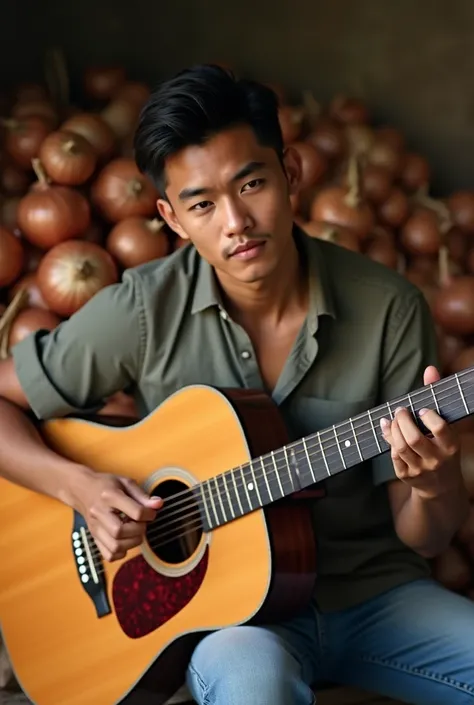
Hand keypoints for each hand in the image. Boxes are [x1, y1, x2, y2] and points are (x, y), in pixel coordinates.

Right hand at [73, 471, 161, 560]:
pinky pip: (109, 555)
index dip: (149, 514)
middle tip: (141, 523)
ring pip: (115, 546)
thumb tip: (159, 504)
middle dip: (138, 530)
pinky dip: (122, 552)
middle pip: (120, 532)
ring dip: (131, 542)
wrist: (82, 490)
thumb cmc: (106, 485)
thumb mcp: (126, 483)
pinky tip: (125, 540)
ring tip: (134, 531)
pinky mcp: (94, 538)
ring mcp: (95, 528)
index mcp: (109, 496)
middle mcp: (99, 513)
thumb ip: (142, 495)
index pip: (135, 512)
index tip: (150, 512)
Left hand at [380, 365, 460, 498]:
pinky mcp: (407, 476)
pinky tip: (388, 430)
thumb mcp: (446, 426)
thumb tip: (430, 369)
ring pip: (401, 447)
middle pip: (414, 438)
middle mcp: (437, 459)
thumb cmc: (443, 446)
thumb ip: (436, 397)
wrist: (441, 485)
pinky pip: (393, 456)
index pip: (440, 429)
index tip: (422, 410)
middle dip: (403, 420)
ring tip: (394, 419)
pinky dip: (388, 440)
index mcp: (451, 446)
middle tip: (401, 410)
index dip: (428, 417)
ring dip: (393, 429)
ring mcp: (421, 469)